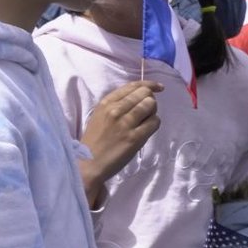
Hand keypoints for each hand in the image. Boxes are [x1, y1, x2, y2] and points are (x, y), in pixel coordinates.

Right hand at [78, 80, 161, 204]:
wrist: (88, 162)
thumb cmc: (94, 140)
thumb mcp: (99, 116)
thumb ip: (116, 105)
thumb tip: (139, 98)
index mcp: (105, 103)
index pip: (133, 86)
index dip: (149, 84)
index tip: (158, 87)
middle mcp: (115, 110)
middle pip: (145, 94)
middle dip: (150, 100)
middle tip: (147, 111)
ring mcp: (125, 123)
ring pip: (151, 106)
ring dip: (152, 112)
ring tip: (145, 121)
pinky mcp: (135, 137)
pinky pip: (154, 122)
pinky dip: (154, 124)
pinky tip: (146, 130)